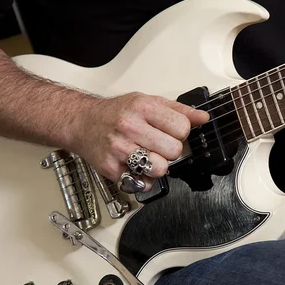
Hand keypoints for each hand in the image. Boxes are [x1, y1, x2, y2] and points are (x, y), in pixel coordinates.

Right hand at [69, 92, 208, 190]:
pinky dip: (144, 179)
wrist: (82, 122)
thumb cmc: (116, 113)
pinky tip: (136, 166)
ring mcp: (119, 149)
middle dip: (171, 150)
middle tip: (159, 145)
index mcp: (143, 107)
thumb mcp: (147, 102)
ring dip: (158, 166)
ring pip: (160, 169)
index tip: (172, 132)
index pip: (182, 128)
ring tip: (148, 156)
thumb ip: (178, 111)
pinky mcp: (111, 168)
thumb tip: (203, 118)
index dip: (181, 133)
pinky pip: (143, 183)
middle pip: (174, 150)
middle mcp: (130, 127)